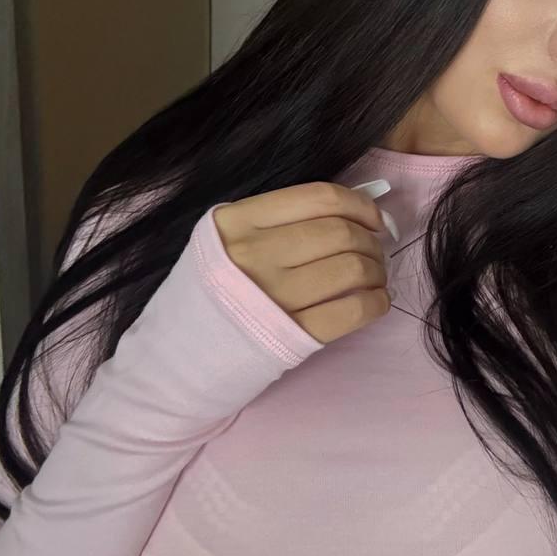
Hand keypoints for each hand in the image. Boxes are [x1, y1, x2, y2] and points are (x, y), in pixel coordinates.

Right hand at [211, 180, 394, 343]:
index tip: (374, 219)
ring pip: (351, 268)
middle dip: (370, 242)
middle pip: (340, 233)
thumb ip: (282, 221)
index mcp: (238, 221)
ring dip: (376, 271)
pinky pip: (352, 311)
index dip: (360, 205)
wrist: (178, 357)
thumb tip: (360, 213)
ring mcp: (271, 296)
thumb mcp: (230, 240)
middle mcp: (253, 254)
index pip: (319, 197)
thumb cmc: (214, 293)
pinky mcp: (290, 336)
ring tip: (375, 278)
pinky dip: (377, 303)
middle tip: (376, 253)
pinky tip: (378, 301)